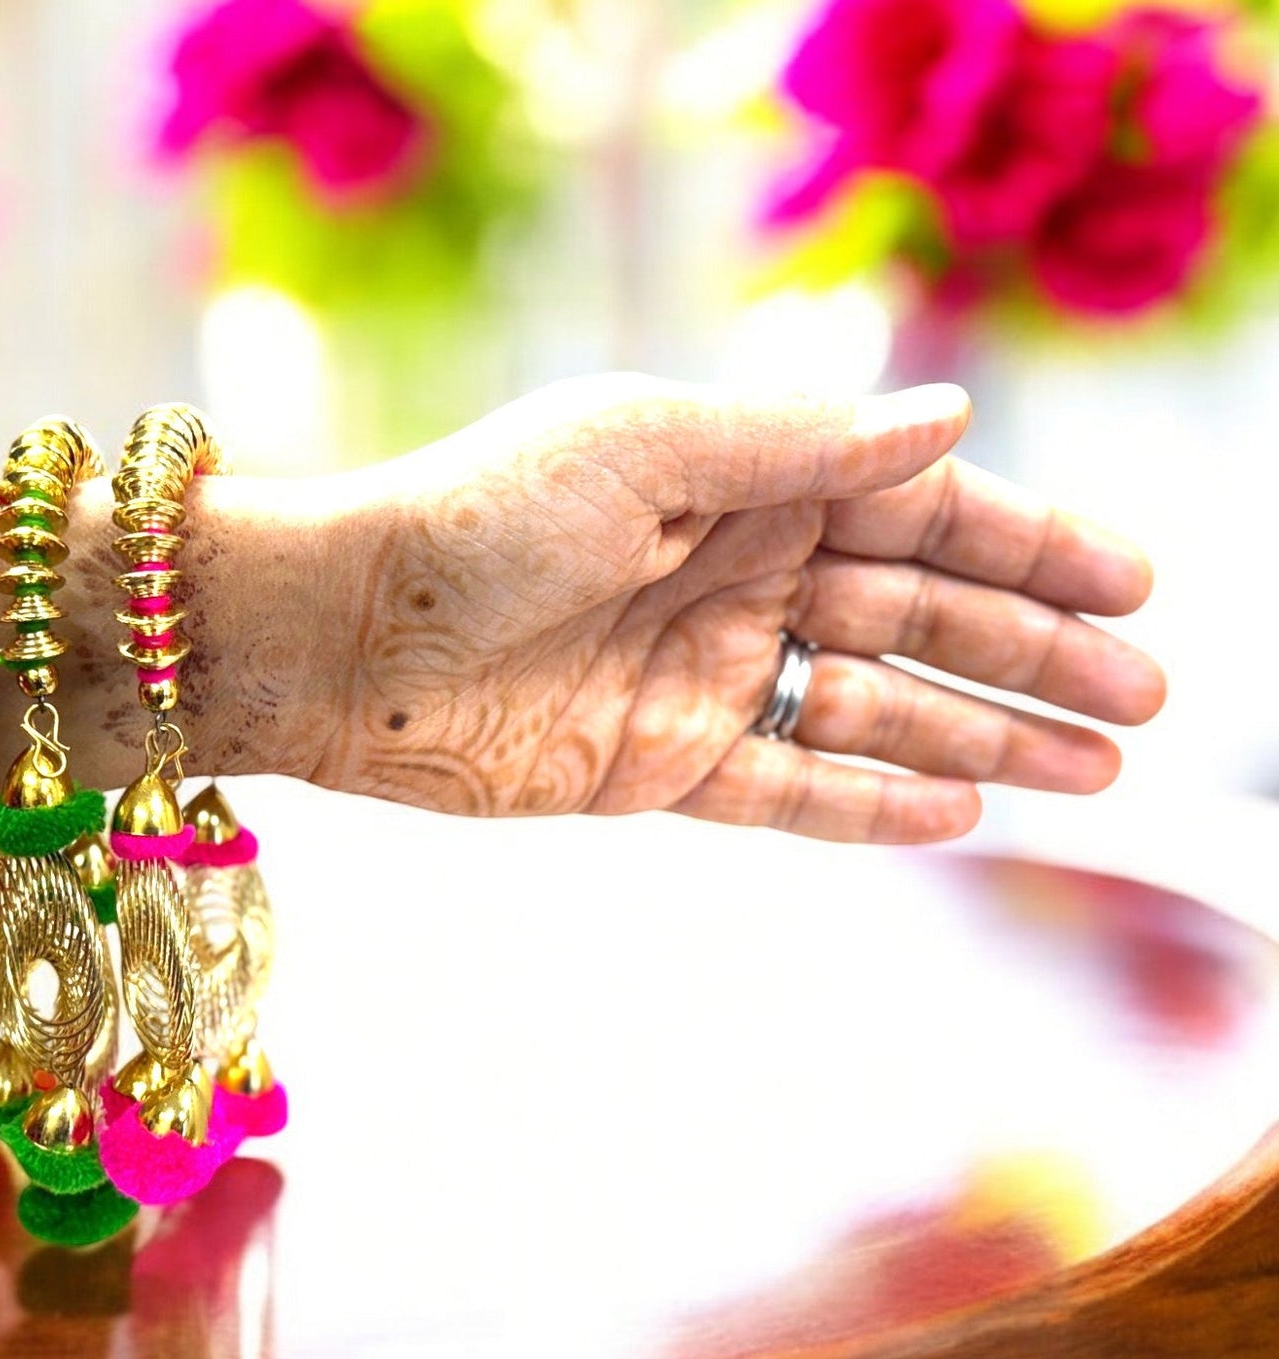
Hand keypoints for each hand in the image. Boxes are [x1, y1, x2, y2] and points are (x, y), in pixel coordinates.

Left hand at [300, 375, 1164, 841]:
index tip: (1128, 584)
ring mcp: (700, 675)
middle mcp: (732, 575)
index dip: (1025, 545)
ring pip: (868, 709)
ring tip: (1094, 770)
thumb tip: (949, 416)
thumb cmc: (482, 517)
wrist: (347, 637)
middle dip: (1030, 652)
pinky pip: (786, 791)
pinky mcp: (657, 765)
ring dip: (980, 735)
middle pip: (915, 615)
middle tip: (1142, 698)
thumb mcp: (649, 449)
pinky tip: (962, 812)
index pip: (915, 510)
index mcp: (739, 480)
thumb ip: (801, 447)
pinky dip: (869, 803)